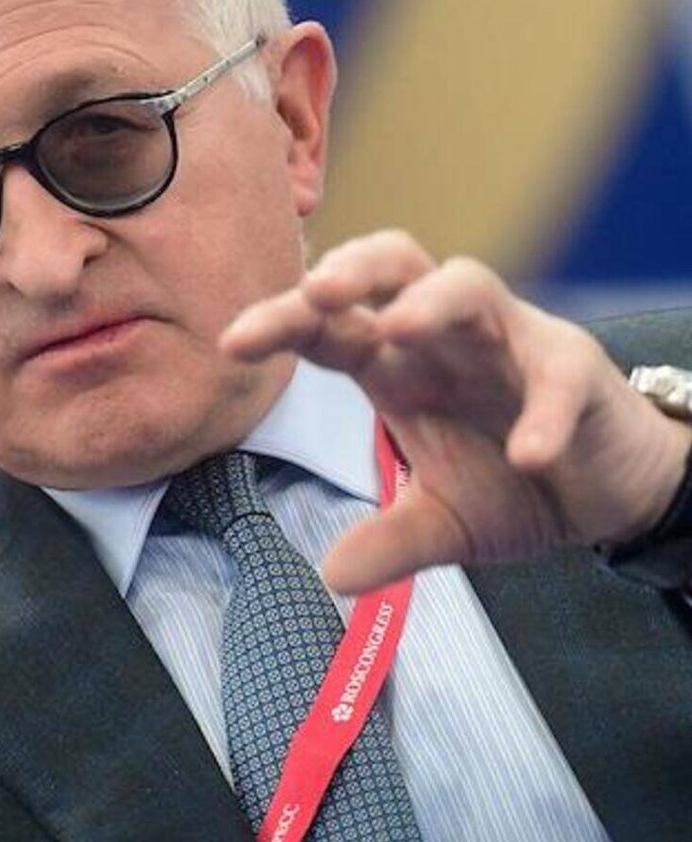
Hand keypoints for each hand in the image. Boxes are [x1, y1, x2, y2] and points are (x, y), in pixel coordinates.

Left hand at [220, 231, 691, 593]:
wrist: (610, 491)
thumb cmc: (514, 482)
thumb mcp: (444, 522)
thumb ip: (391, 541)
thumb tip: (331, 576)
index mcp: (396, 366)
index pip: (329, 326)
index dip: (282, 322)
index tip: (230, 343)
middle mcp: (443, 339)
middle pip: (394, 265)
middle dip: (352, 268)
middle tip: (314, 291)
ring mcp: (510, 342)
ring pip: (468, 284)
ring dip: (431, 302)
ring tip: (396, 328)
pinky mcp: (575, 368)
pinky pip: (557, 372)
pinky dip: (541, 409)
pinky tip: (526, 454)